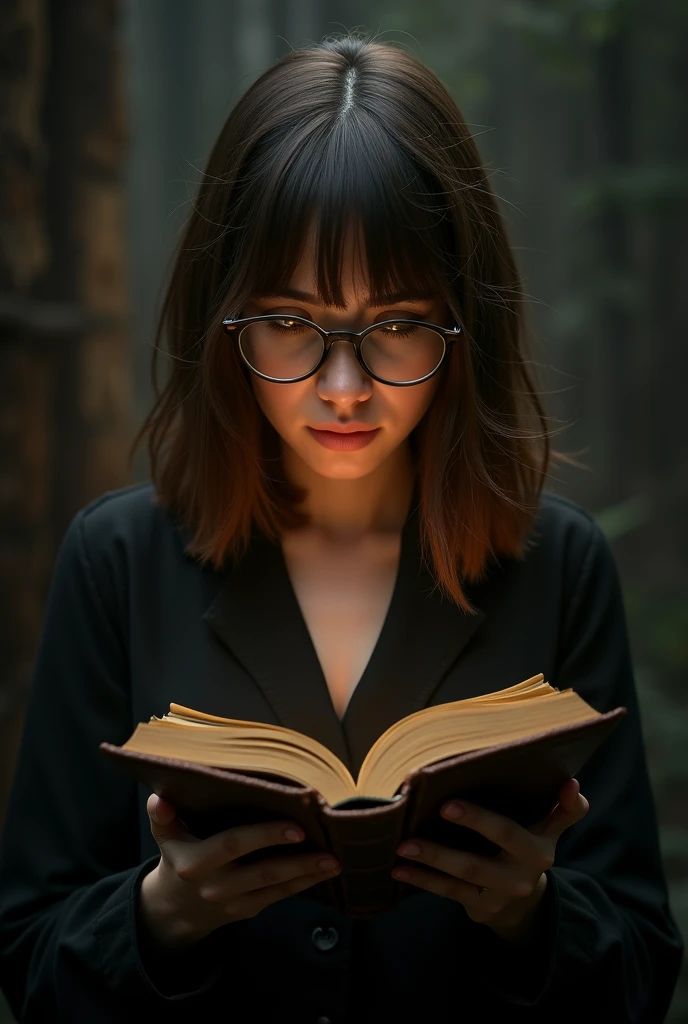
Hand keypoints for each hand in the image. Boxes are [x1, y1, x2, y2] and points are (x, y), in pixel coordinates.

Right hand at [138, 794, 340, 950]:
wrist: (176, 906)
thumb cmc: (178, 853)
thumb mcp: (165, 835)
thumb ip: (162, 816)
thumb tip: (158, 798)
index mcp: (195, 861)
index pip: (234, 844)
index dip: (265, 836)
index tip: (296, 826)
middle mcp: (216, 884)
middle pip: (262, 870)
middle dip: (295, 859)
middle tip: (325, 844)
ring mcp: (234, 902)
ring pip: (276, 887)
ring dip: (308, 873)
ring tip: (336, 860)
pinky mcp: (249, 910)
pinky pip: (280, 896)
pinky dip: (304, 883)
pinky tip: (325, 870)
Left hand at [391, 778, 588, 940]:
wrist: (522, 904)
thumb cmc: (527, 849)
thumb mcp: (549, 830)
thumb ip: (564, 809)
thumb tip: (572, 782)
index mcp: (540, 845)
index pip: (541, 820)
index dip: (547, 806)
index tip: (543, 786)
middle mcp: (524, 869)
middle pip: (501, 840)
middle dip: (475, 822)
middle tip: (443, 806)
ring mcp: (501, 890)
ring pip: (467, 870)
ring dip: (434, 856)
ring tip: (404, 844)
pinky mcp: (480, 906)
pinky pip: (448, 891)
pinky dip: (422, 879)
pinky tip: (399, 869)